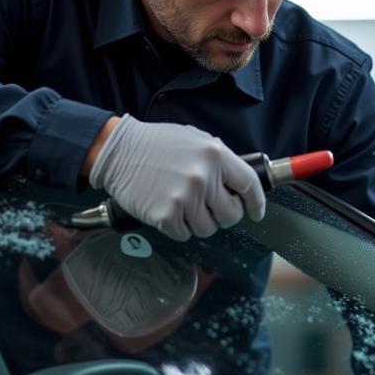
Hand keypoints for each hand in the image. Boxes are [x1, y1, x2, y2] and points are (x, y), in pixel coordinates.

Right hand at [88, 115, 265, 241]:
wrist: (119, 152)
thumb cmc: (157, 144)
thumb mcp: (195, 140)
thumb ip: (219, 160)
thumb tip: (239, 185)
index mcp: (215, 155)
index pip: (249, 185)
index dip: (256, 203)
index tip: (255, 212)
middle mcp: (203, 177)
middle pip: (231, 215)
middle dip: (223, 214)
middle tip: (208, 207)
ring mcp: (184, 198)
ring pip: (208, 228)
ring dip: (199, 222)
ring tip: (183, 205)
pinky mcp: (166, 215)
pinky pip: (184, 234)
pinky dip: (178, 227)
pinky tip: (168, 209)